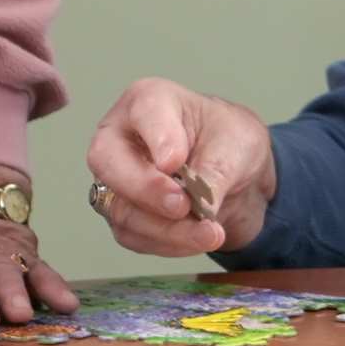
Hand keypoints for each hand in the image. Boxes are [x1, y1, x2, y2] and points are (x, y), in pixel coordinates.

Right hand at [86, 78, 278, 254]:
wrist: (236, 176)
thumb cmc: (229, 142)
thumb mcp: (238, 146)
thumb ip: (215, 171)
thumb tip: (198, 206)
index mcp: (149, 101)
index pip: (143, 111)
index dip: (157, 137)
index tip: (176, 162)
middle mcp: (121, 138)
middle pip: (107, 160)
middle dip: (146, 189)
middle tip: (183, 206)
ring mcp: (116, 180)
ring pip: (122, 208)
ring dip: (167, 229)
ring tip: (209, 233)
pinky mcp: (124, 215)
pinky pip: (135, 236)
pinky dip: (168, 243)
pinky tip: (196, 240)